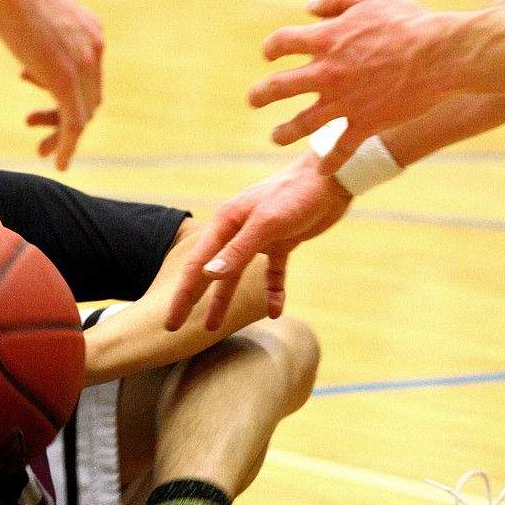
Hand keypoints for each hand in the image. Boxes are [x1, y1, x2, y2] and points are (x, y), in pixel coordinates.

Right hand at [0, 0, 103, 170]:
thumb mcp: (36, 12)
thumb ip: (44, 33)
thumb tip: (30, 41)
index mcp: (92, 32)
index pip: (88, 77)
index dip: (63, 90)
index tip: (32, 88)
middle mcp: (95, 49)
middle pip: (88, 99)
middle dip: (65, 119)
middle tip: (35, 127)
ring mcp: (85, 66)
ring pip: (82, 115)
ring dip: (61, 136)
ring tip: (41, 151)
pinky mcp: (68, 83)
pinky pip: (74, 125)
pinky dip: (67, 146)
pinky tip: (58, 163)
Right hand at [165, 154, 352, 330]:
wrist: (333, 178)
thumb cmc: (297, 193)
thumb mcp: (267, 224)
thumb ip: (238, 250)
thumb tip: (208, 275)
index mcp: (226, 222)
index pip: (198, 265)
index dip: (183, 295)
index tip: (172, 321)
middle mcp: (237, 230)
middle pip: (210, 273)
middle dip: (193, 299)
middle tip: (174, 326)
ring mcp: (259, 238)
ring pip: (236, 276)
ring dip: (224, 300)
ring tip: (213, 327)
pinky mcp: (282, 242)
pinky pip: (272, 274)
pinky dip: (273, 292)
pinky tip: (275, 311)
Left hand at [249, 0, 450, 168]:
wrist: (438, 55)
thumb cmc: (408, 22)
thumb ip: (336, 0)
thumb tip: (311, 6)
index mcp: (325, 40)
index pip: (281, 43)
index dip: (271, 48)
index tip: (270, 56)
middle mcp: (326, 74)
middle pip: (278, 87)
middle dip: (260, 95)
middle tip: (253, 100)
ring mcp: (342, 103)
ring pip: (300, 125)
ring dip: (283, 133)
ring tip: (275, 136)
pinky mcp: (363, 125)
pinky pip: (340, 151)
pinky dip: (330, 162)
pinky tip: (323, 170)